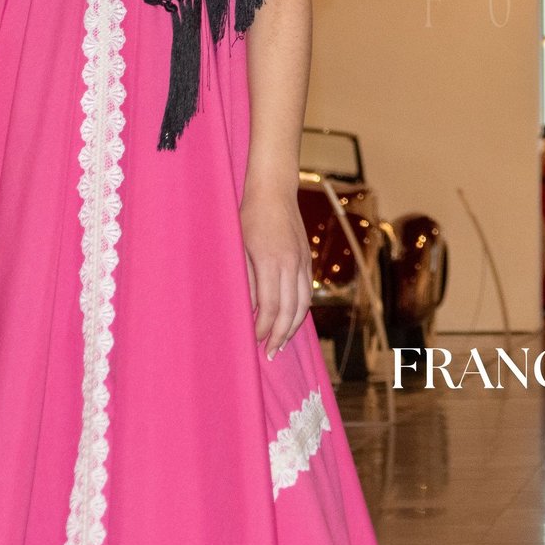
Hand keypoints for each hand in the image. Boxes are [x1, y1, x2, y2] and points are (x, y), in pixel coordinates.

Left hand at [241, 189, 311, 360]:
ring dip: (293, 326)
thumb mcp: (238, 248)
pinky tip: (291, 319)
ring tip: (283, 342)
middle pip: (290, 310)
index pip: (269, 306)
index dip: (263, 328)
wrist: (274, 191)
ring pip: (303, 303)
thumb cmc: (249, 217)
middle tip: (270, 353)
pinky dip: (301, 310)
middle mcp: (291, 264)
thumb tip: (249, 309)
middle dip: (281, 335)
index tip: (254, 340)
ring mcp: (301, 261)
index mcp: (271, 262)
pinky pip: (306, 291)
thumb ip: (245, 280)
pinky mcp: (306, 258)